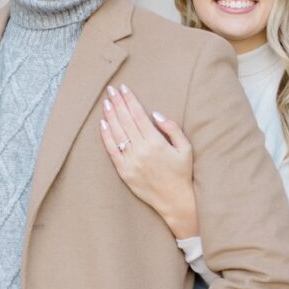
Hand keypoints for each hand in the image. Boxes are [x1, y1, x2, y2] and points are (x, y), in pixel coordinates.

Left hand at [99, 84, 198, 238]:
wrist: (174, 200)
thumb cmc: (182, 173)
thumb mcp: (185, 148)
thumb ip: (172, 128)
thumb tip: (155, 114)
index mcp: (156, 142)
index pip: (138, 115)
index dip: (130, 100)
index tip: (124, 88)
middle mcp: (141, 149)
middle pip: (125, 120)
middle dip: (117, 103)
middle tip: (110, 89)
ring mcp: (131, 161)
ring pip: (117, 133)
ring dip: (110, 115)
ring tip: (106, 102)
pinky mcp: (124, 171)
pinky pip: (112, 150)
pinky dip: (106, 136)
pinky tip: (102, 124)